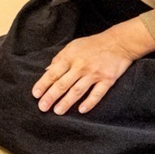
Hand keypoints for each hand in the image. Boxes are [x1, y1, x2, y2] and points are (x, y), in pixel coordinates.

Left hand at [31, 17, 154, 114]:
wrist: (118, 42)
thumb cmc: (92, 45)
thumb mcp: (73, 46)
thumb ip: (59, 59)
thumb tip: (46, 71)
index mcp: (70, 57)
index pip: (53, 73)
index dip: (43, 84)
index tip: (36, 95)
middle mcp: (81, 66)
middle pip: (63, 84)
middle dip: (51, 96)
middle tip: (42, 107)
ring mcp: (94, 73)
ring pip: (78, 90)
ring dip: (66, 102)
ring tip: (58, 111)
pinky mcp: (107, 80)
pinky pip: (97, 94)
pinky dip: (89, 102)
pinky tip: (81, 110)